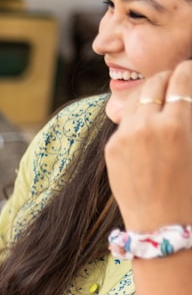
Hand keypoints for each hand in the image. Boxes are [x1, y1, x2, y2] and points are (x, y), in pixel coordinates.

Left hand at [106, 62, 191, 230]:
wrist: (162, 224)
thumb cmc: (191, 187)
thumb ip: (189, 117)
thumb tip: (183, 98)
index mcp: (177, 124)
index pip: (181, 79)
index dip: (187, 71)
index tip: (188, 70)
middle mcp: (147, 126)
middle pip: (155, 83)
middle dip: (166, 79)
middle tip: (174, 80)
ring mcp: (125, 136)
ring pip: (136, 100)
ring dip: (149, 96)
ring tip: (159, 100)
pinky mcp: (110, 148)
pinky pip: (125, 123)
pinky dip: (136, 120)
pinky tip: (146, 128)